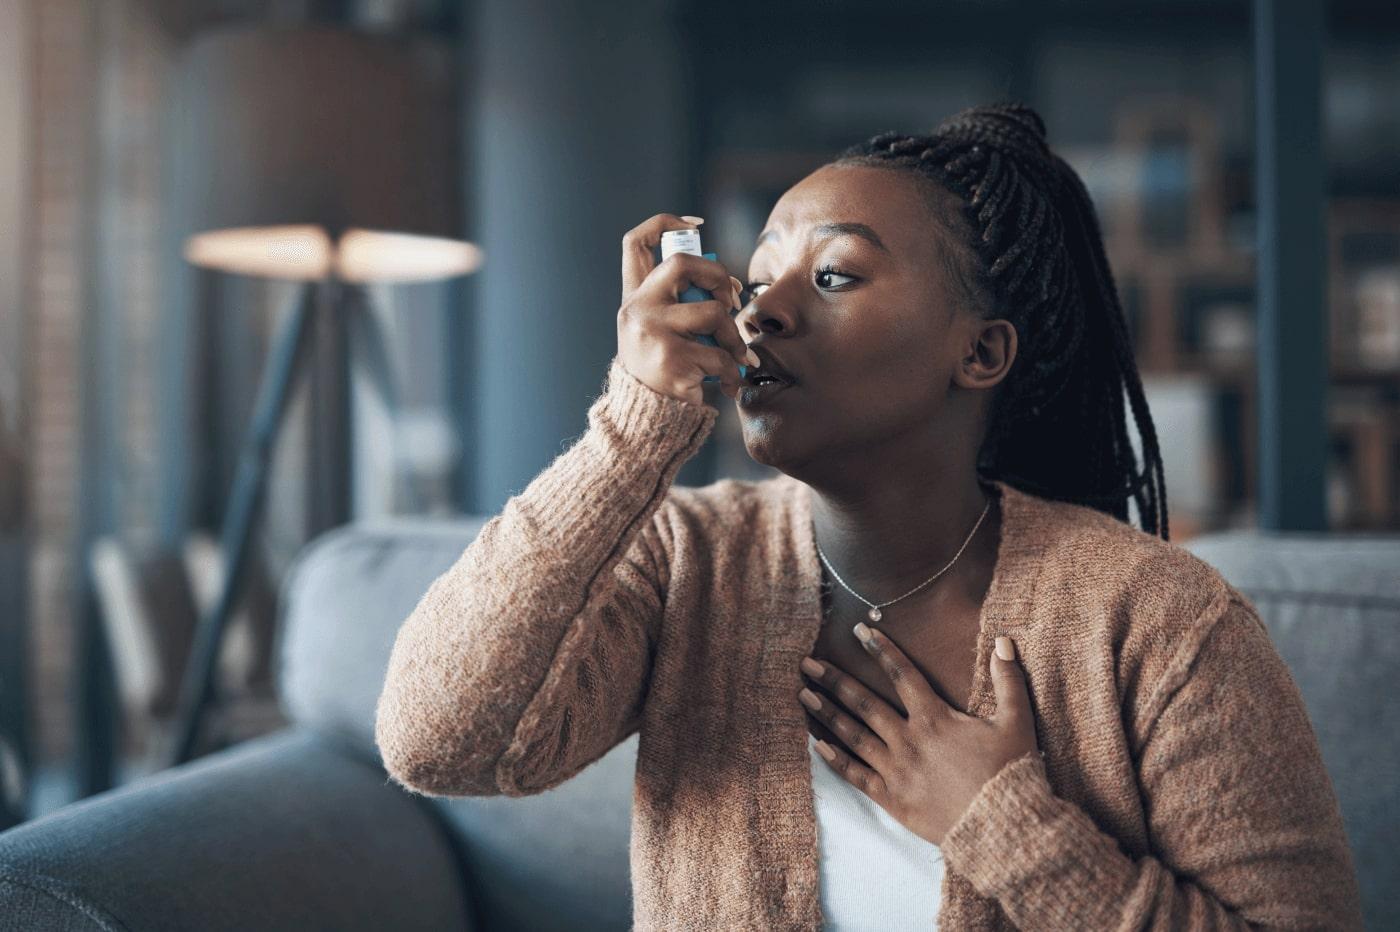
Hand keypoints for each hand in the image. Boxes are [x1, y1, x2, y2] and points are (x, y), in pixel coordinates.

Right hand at [617, 213, 752, 405]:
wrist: (647, 420)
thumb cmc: (664, 371)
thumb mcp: (659, 331)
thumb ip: (680, 305)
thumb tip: (728, 288)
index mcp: (634, 298)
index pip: (636, 243)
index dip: (665, 223)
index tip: (696, 226)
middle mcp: (637, 310)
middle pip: (681, 263)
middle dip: (717, 275)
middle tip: (730, 301)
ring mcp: (653, 334)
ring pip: (713, 313)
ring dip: (734, 336)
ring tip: (737, 356)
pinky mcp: (672, 361)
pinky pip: (720, 356)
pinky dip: (734, 370)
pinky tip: (731, 383)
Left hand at [798, 626, 1039, 846]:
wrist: (1002, 827)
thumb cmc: (1010, 774)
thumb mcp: (1016, 723)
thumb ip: (1008, 680)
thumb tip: (1004, 640)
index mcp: (935, 718)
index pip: (903, 675)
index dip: (881, 650)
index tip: (860, 631)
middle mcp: (909, 739)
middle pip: (864, 703)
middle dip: (834, 680)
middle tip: (807, 663)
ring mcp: (896, 769)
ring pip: (853, 735)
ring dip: (826, 713)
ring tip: (803, 695)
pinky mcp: (891, 798)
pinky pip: (856, 775)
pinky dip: (834, 759)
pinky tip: (815, 744)